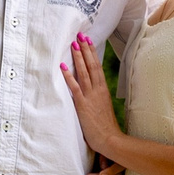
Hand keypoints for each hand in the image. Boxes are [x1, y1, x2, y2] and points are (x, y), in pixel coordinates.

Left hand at [59, 34, 122, 156]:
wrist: (110, 139)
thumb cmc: (106, 128)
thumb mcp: (103, 108)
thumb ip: (97, 99)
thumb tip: (93, 93)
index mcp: (103, 90)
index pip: (98, 67)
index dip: (92, 54)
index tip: (88, 42)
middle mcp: (98, 90)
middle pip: (92, 65)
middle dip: (85, 49)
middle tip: (80, 35)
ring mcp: (91, 96)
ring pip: (84, 72)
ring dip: (78, 57)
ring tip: (73, 43)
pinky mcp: (83, 105)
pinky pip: (75, 87)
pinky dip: (69, 76)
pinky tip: (63, 66)